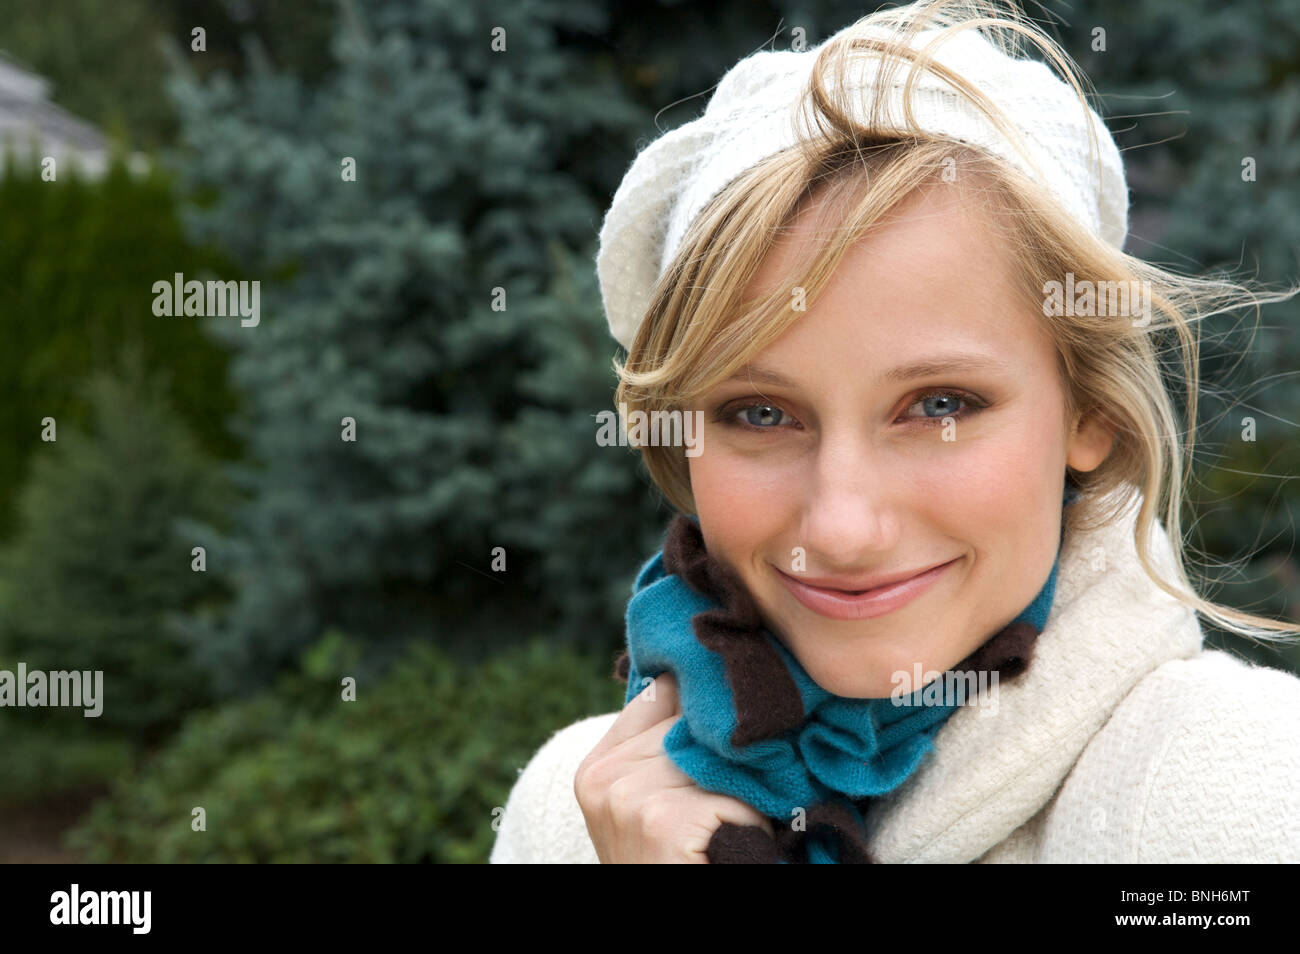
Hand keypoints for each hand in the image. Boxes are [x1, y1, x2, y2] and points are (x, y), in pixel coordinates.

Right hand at [574, 672, 775, 862]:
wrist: (668, 932)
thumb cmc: (678, 864)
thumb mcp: (653, 801)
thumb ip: (666, 746)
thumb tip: (711, 679)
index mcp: (595, 767)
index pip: (663, 693)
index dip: (704, 705)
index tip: (729, 710)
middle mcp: (604, 778)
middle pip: (695, 722)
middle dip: (728, 748)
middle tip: (736, 790)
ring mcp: (628, 800)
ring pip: (719, 755)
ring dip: (743, 785)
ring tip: (729, 824)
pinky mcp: (661, 822)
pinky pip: (733, 793)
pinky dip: (748, 818)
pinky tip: (732, 843)